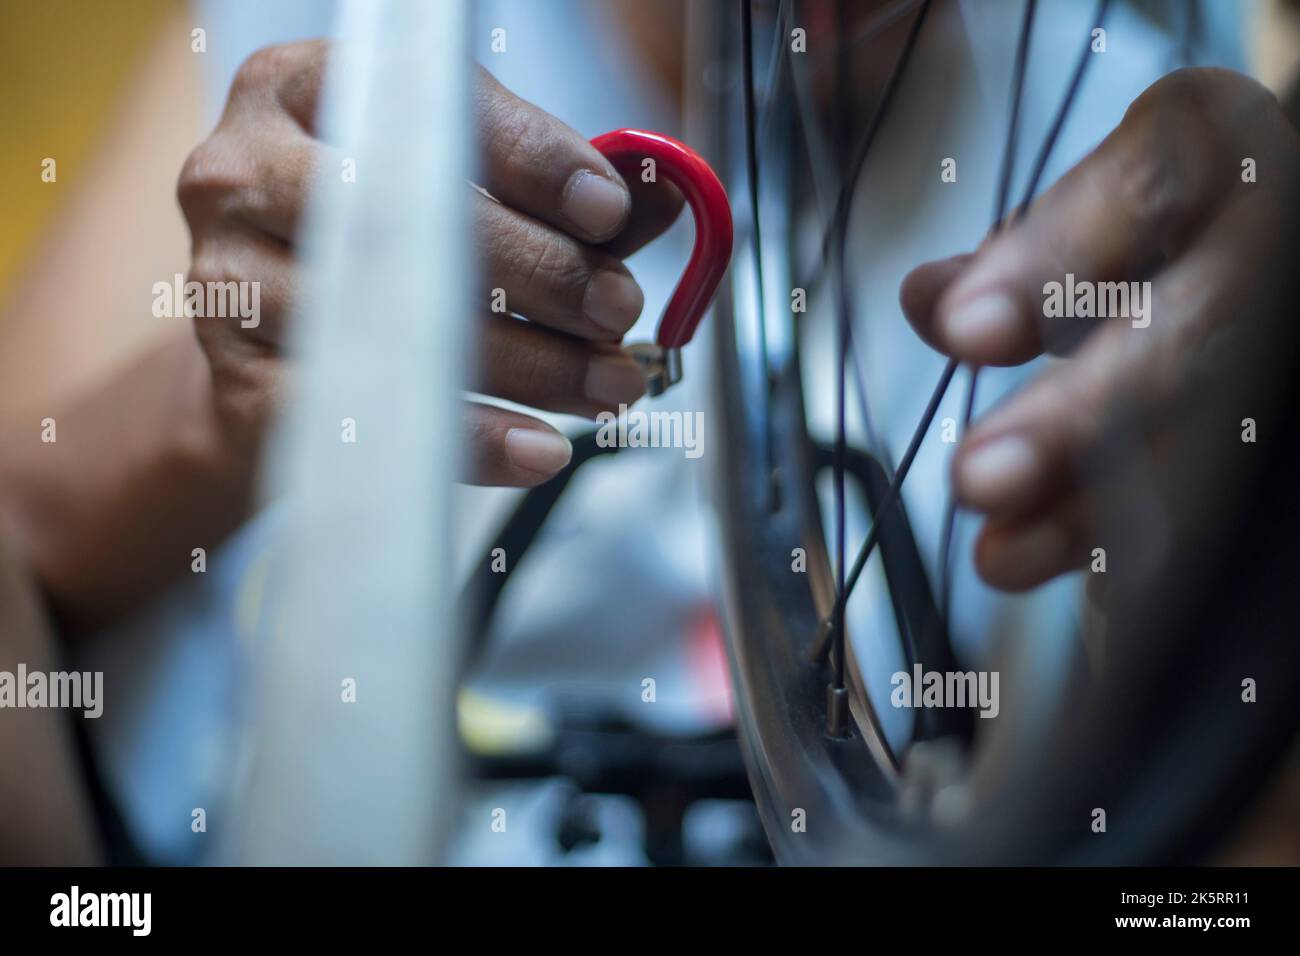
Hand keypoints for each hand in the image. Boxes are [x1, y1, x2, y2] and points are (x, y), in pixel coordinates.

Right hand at [178, 41, 681, 486]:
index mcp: (303, 90)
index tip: (611, 213)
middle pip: (407, 216)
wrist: (274, 348)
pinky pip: (366, 416)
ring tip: (604, 387)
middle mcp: (244, 171)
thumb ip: (549, 190)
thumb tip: (653, 198)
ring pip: (392, 323)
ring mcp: (227, 279)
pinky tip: (537, 448)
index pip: (429, 108)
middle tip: (620, 314)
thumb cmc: (376, 245)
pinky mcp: (237, 381)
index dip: (534, 161)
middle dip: (541, 273)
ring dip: (524, 365)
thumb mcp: (456, 189)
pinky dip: (468, 438)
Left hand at [900, 68, 1299, 589]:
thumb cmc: (1156, 240)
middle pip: (1196, 330)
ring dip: (1098, 505)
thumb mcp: (1091, 220)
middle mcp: (1268, 243)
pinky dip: (1137, 540)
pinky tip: (1080, 580)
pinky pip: (1225, 493)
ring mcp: (1281, 342)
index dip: (1053, 258)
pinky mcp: (1273, 434)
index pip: (1147, 187)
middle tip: (980, 478)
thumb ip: (1023, 261)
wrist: (1257, 269)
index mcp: (1215, 157)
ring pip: (1216, 428)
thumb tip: (928, 298)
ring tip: (1004, 555)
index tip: (962, 329)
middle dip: (1082, 411)